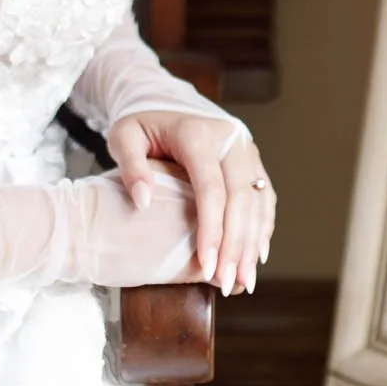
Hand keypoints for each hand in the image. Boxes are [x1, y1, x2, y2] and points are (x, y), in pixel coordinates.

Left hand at [104, 110, 275, 295]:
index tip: (205, 266)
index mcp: (199, 134)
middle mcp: (230, 141)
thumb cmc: (140, 126)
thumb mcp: (123, 138)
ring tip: (243, 281)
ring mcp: (246, 150)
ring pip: (257, 201)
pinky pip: (263, 197)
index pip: (212, 189)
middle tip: (228, 282)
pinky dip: (262, 228)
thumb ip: (130, 167)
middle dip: (236, 245)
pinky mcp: (252, 161)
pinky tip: (256, 257)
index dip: (211, 229)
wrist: (163, 103)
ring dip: (252, 243)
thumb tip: (143, 202)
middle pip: (241, 199)